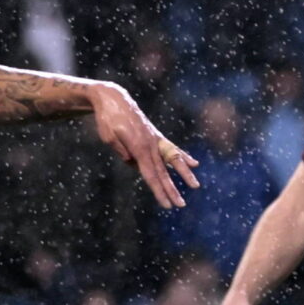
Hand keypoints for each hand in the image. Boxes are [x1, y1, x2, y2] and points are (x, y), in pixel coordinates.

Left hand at [91, 84, 199, 210]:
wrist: (114, 99)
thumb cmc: (107, 118)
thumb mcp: (108, 136)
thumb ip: (121, 150)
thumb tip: (132, 162)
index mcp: (139, 147)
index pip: (150, 175)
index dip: (158, 190)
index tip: (167, 204)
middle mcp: (150, 144)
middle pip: (162, 172)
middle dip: (171, 190)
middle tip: (181, 205)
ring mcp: (155, 140)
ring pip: (171, 160)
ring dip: (184, 174)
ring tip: (196, 186)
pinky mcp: (155, 136)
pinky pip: (171, 148)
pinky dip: (182, 157)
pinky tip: (194, 164)